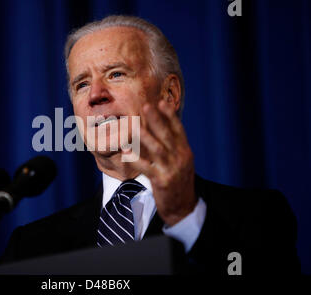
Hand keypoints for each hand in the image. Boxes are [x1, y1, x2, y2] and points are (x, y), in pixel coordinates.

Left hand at [124, 99, 196, 225]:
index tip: (162, 101)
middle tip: (146, 106)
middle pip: (167, 135)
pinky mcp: (162, 181)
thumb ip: (173, 146)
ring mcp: (171, 170)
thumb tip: (160, 128)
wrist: (183, 207)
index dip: (170, 115)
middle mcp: (180, 158)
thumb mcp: (181, 162)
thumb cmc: (178, 182)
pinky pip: (147, 168)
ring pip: (158, 150)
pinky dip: (136, 159)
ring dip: (145, 137)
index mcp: (185, 151)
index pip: (178, 130)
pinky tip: (126, 152)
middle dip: (157, 120)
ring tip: (135, 126)